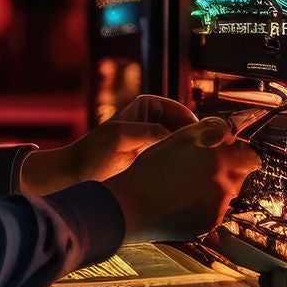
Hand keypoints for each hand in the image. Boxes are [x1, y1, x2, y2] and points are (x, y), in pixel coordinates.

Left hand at [19, 96, 197, 194]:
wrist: (75, 176)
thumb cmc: (94, 154)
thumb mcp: (123, 138)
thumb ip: (150, 132)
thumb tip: (180, 135)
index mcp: (148, 106)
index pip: (182, 112)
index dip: (197, 125)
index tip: (210, 141)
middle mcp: (153, 121)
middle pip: (186, 129)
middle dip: (197, 142)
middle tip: (211, 158)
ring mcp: (154, 141)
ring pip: (182, 147)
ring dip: (191, 157)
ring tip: (201, 171)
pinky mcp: (153, 161)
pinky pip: (174, 161)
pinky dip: (182, 168)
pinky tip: (187, 180)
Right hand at [104, 118, 262, 242]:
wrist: (133, 205)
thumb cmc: (152, 170)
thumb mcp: (182, 136)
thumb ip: (213, 129)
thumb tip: (229, 131)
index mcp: (225, 160)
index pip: (251, 157)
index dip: (237, 154)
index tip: (224, 154)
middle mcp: (228, 185)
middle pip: (237, 176)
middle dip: (223, 171)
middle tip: (195, 168)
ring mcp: (219, 207)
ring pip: (223, 194)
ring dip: (211, 188)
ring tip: (183, 185)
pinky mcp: (208, 224)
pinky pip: (212, 212)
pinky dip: (201, 206)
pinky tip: (180, 200)